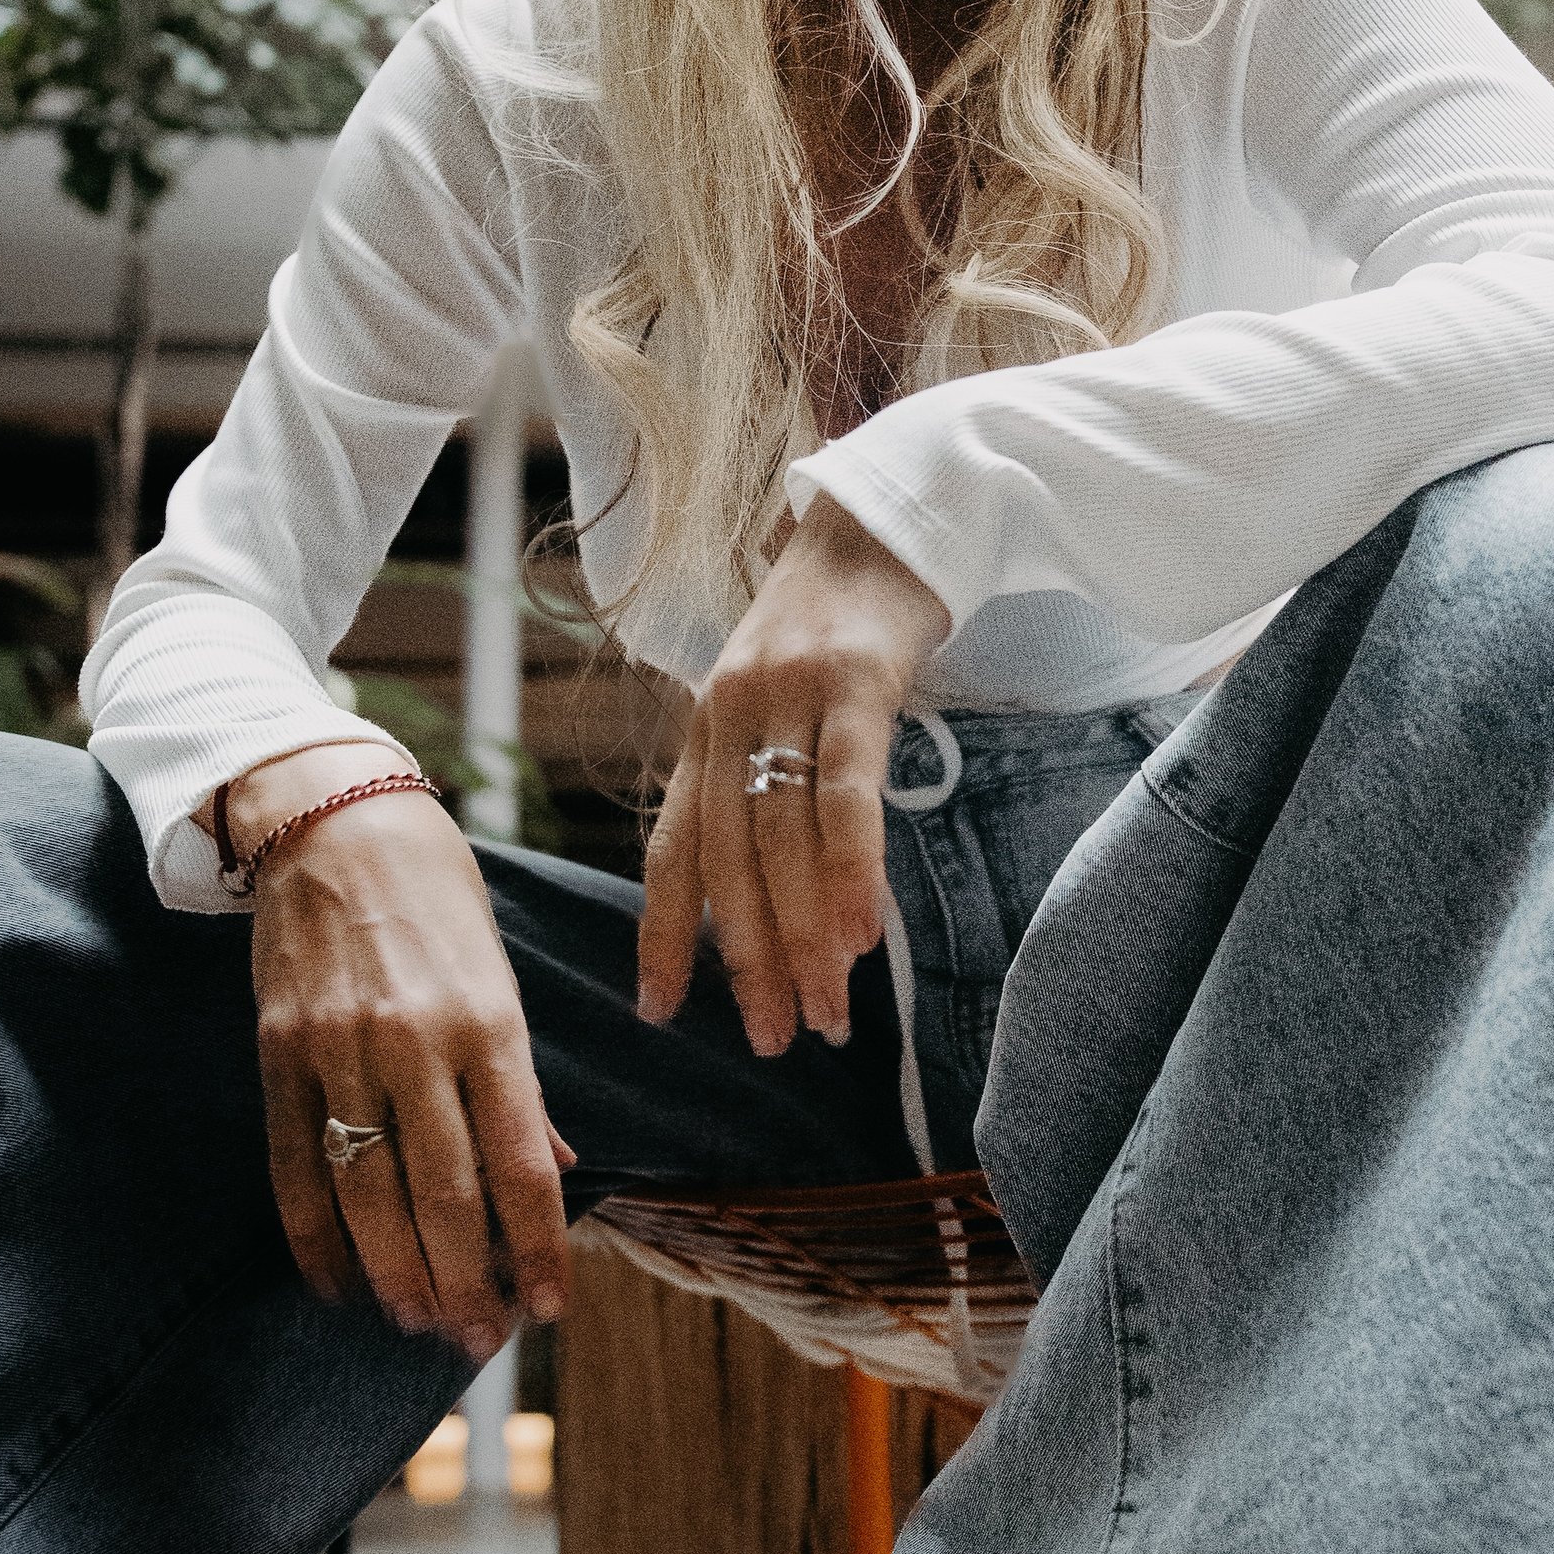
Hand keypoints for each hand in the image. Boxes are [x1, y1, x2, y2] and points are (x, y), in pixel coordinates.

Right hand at [230, 748, 575, 1356]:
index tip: (551, 1306)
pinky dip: (315, 1239)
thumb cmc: (436, 897)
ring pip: (369, 1195)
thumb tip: (558, 1174)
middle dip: (468, 1284)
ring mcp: (338, 1050)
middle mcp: (414, 1043)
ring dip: (399, 1276)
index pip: (521, 1165)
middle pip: (443, 1197)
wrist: (330, 818)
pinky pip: (294, 1167)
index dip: (539, 1248)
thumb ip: (522, 1085)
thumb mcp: (500, 977)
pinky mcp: (277, 1053)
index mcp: (488, 1024)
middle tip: (483, 1341)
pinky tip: (339, 1285)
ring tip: (423, 1325)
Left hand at [638, 494, 950, 1049]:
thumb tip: (776, 879)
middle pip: (729, 863)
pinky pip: (844, 795)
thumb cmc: (843, 620)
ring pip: (783, 844)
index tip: (664, 1014)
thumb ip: (765, 770)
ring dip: (804, 940)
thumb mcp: (783, 696)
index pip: (674, 849)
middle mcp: (729, 714)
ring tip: (829, 1014)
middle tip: (775, 1041)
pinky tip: (862, 937)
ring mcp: (787, 697)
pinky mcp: (853, 683)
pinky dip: (850, 872)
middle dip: (750, 962)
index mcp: (705, 727)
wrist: (889, 513)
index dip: (665, 934)